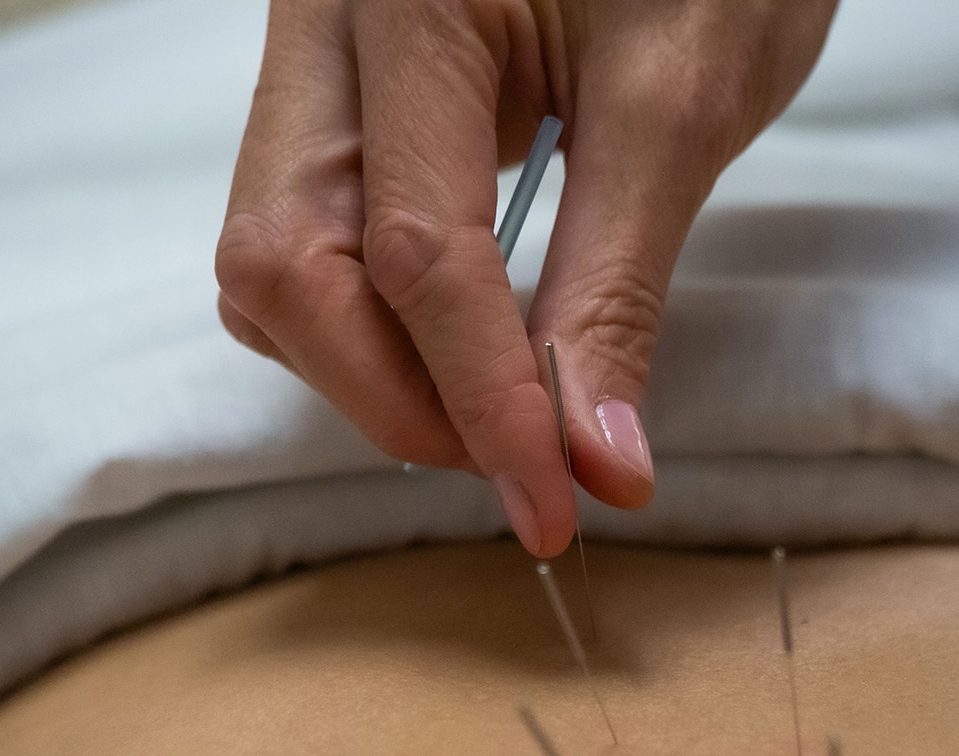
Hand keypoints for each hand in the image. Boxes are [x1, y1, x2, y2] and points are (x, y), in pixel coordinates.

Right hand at [215, 0, 838, 555]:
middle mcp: (322, 19)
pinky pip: (303, 237)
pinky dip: (372, 321)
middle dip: (395, 395)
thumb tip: (592, 464)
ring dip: (372, 369)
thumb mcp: (685, 103)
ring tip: (501, 408)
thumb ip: (618, 289)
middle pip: (283, 263)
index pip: (414, 249)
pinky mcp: (332, 93)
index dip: (481, 401)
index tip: (552, 504)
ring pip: (273, 264)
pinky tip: (465, 344)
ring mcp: (312, 55)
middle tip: (522, 464)